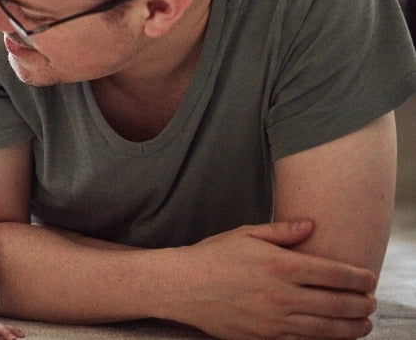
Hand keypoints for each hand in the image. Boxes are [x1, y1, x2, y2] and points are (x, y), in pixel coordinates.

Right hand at [163, 220, 376, 338]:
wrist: (181, 286)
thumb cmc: (212, 256)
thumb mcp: (246, 234)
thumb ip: (282, 231)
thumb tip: (312, 226)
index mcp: (281, 265)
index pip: (335, 274)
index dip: (359, 278)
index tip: (370, 280)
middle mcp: (281, 295)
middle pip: (337, 304)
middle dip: (362, 305)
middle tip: (371, 303)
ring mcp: (273, 320)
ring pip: (325, 329)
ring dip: (351, 328)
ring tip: (363, 325)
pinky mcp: (263, 337)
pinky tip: (332, 337)